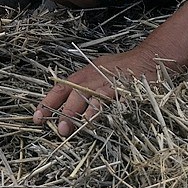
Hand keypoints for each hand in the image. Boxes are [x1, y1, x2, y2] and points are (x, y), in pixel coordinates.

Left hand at [34, 45, 163, 135]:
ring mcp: (107, 82)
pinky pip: (108, 100)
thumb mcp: (99, 72)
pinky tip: (93, 121)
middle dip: (61, 111)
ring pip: (87, 96)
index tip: (38, 117)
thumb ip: (85, 86)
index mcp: (84, 74)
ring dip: (77, 113)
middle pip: (72, 92)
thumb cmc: (123, 68)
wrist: (150, 59)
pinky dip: (100, 110)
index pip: (61, 87)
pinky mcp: (122, 88)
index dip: (48, 102)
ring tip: (69, 128)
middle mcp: (92, 77)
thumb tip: (69, 104)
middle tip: (55, 128)